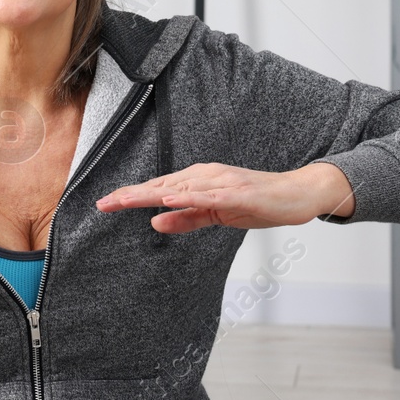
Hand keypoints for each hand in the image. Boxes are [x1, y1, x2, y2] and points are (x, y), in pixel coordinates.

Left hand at [94, 162, 354, 232]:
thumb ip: (186, 219)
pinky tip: (170, 198)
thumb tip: (154, 222)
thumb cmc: (256, 202)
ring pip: (180, 188)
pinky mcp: (238, 192)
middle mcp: (205, 176)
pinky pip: (209, 194)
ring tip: (126, 199)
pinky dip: (188, 196)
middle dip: (132, 194)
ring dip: (152, 193)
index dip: (131, 196)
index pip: (158, 188)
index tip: (105, 203)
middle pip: (162, 185)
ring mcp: (221, 182)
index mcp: (197, 181)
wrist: (295, 195)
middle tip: (104, 203)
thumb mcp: (215, 215)